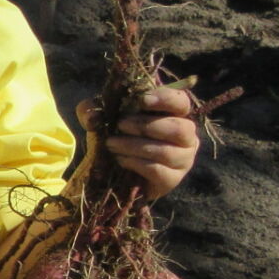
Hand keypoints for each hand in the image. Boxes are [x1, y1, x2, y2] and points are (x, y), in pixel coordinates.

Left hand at [80, 87, 198, 200]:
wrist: (115, 173)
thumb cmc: (118, 137)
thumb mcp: (102, 119)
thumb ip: (93, 110)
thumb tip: (92, 119)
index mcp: (175, 115)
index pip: (182, 102)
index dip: (166, 99)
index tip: (142, 100)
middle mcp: (186, 136)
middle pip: (179, 128)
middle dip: (145, 125)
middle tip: (120, 125)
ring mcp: (183, 159)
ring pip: (166, 151)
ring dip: (135, 146)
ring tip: (112, 144)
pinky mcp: (173, 179)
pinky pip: (157, 170)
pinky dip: (136, 163)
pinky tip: (121, 160)